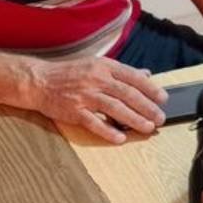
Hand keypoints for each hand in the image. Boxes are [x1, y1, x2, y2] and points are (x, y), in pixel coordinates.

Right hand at [20, 56, 168, 143]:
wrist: (39, 81)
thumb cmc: (70, 73)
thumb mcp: (97, 65)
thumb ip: (121, 71)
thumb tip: (146, 74)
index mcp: (104, 66)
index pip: (133, 77)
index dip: (150, 88)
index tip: (163, 98)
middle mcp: (97, 79)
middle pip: (128, 94)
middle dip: (147, 107)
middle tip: (160, 118)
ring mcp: (85, 95)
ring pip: (115, 108)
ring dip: (134, 119)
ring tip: (147, 127)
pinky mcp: (74, 111)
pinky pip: (94, 123)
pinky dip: (108, 131)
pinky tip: (121, 138)